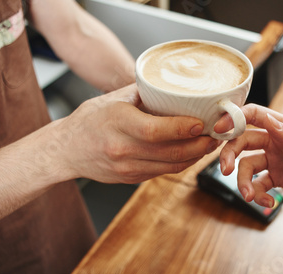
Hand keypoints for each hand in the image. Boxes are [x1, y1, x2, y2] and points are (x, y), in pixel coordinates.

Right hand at [54, 84, 220, 183]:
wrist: (66, 151)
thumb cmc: (89, 120)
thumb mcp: (113, 99)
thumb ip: (143, 93)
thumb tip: (174, 86)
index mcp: (117, 123)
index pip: (154, 130)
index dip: (182, 129)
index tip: (201, 123)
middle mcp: (122, 149)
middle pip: (170, 152)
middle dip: (199, 146)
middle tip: (216, 135)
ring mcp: (127, 168)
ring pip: (171, 166)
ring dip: (195, 157)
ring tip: (210, 144)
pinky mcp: (132, 179)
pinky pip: (164, 172)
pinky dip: (182, 163)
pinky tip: (193, 154)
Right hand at [218, 104, 282, 216]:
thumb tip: (267, 119)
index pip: (254, 115)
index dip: (234, 118)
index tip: (219, 129)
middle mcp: (276, 141)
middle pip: (242, 142)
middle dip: (230, 155)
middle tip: (226, 170)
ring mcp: (275, 161)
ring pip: (247, 166)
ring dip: (243, 182)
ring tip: (249, 196)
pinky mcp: (278, 179)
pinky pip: (259, 185)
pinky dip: (259, 195)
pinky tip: (268, 202)